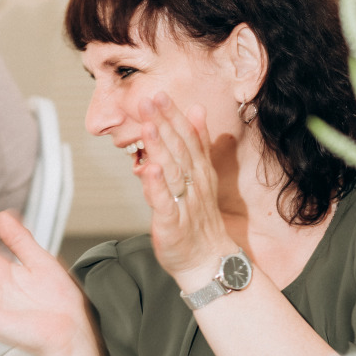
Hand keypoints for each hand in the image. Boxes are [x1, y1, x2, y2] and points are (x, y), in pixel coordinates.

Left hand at [137, 92, 233, 286]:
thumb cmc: (199, 218)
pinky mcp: (173, 224)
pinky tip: (149, 170)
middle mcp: (194, 184)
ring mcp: (185, 203)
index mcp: (199, 171)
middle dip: (164, 123)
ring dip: (161, 148)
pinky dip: (157, 187)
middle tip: (150, 100)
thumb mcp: (202, 175)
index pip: (187, 138)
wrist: (207, 261)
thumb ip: (198, 142)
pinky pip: (165, 203)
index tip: (159, 94)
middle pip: (179, 149)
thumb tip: (196, 109)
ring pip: (172, 172)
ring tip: (148, 127)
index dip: (173, 115)